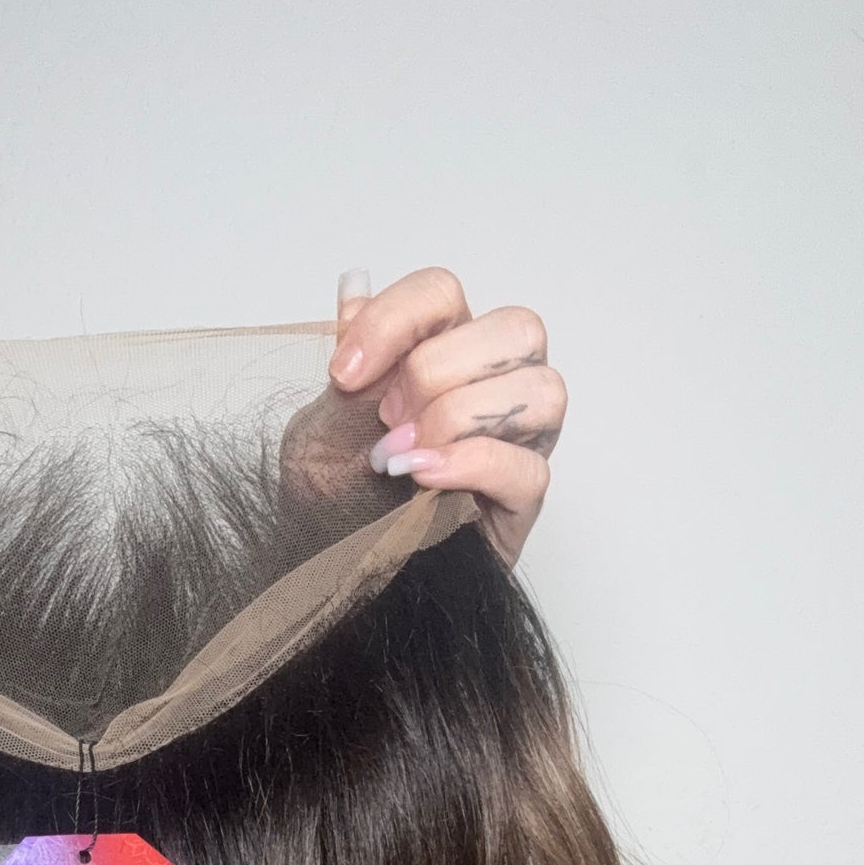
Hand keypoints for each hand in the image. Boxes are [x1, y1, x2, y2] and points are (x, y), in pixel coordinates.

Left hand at [326, 268, 563, 568]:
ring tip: (403, 456)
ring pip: (543, 392)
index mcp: (445, 352)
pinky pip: (529, 469)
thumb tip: (354, 287)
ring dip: (461, 416)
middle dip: (438, 369)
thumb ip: (348, 365)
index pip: (444, 293)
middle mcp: (493, 387)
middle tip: (385, 420)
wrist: (329, 577)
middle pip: (517, 329)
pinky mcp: (520, 505)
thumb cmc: (332, 502)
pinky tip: (423, 479)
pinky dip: (473, 464)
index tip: (344, 374)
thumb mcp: (320, 427)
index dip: (395, 319)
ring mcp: (518, 444)